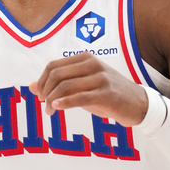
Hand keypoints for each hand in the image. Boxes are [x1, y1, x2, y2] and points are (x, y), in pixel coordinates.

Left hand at [29, 52, 147, 126]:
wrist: (139, 104)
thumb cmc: (108, 94)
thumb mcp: (83, 86)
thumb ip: (59, 84)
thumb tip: (30, 86)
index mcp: (86, 59)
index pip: (53, 66)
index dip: (42, 81)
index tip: (40, 95)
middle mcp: (93, 64)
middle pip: (56, 74)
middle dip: (45, 90)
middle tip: (43, 104)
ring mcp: (100, 78)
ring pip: (65, 86)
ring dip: (52, 100)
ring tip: (49, 111)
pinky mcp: (106, 94)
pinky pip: (79, 97)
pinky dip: (64, 103)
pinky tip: (57, 108)